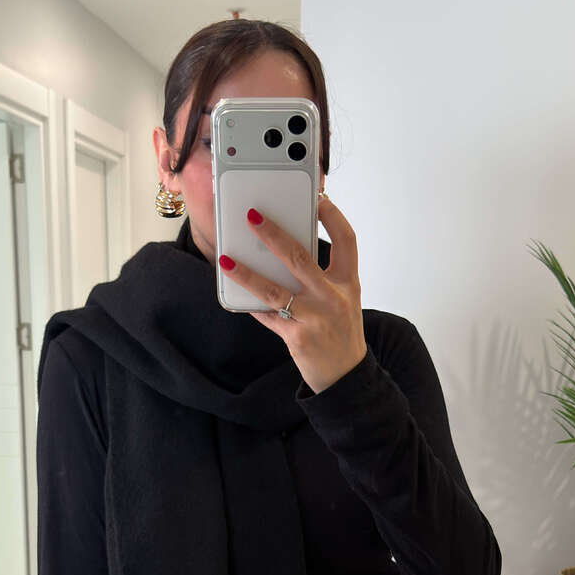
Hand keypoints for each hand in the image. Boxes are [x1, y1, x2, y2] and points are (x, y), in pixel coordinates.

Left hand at [220, 193, 367, 394]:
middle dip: (273, 234)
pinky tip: (233, 292)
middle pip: (300, 258)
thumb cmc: (340, 331)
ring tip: (225, 259)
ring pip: (274, 290)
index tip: (318, 198)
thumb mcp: (343, 299)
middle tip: (252, 216)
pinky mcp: (298, 338)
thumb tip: (283, 249)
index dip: (333, 216)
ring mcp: (315, 319)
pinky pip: (267, 315)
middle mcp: (334, 298)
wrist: (346, 376)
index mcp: (349, 283)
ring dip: (246, 273)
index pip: (346, 240)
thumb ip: (322, 276)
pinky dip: (250, 303)